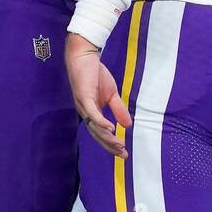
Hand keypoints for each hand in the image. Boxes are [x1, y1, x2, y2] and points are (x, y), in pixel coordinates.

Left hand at [65, 33, 130, 157]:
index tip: (124, 153)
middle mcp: (85, 113)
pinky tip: (110, 129)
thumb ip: (118, 109)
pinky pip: (92, 113)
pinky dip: (100, 122)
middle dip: (110, 146)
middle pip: (97, 135)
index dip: (111, 145)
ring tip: (119, 145)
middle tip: (123, 155)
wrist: (85, 56)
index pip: (100, 134)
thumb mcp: (112, 94)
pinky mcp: (84, 97)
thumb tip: (128, 126)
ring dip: (107, 137)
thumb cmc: (95, 74)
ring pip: (94, 127)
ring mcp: (83, 106)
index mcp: (91, 113)